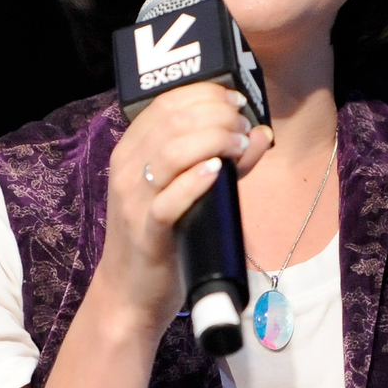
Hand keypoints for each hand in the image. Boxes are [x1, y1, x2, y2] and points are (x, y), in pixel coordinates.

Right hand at [96, 82, 273, 333]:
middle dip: (215, 114)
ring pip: (169, 152)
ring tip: (238, 144)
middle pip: (171, 122)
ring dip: (211, 140)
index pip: (165, 104)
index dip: (204, 94)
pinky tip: (216, 171)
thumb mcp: (186, 191)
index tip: (235, 100)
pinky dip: (194, 181)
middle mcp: (127, 169)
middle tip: (242, 124)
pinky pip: (168, 200)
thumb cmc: (162, 236)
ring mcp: (134, 200)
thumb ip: (223, 160)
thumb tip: (260, 133)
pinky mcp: (146, 231)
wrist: (130, 293)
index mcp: (131, 151)